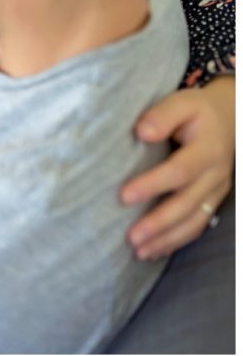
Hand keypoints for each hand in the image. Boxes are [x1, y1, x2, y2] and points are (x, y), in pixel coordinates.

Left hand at [121, 76, 234, 259]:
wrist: (230, 118)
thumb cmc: (198, 111)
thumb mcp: (182, 103)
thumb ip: (162, 116)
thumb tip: (142, 132)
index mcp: (208, 150)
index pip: (179, 171)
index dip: (153, 185)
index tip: (124, 196)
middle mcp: (215, 175)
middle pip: (187, 203)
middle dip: (159, 223)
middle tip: (131, 237)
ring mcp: (217, 190)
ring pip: (195, 221)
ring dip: (167, 239)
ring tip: (139, 252)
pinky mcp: (212, 200)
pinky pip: (197, 225)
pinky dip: (176, 241)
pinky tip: (154, 251)